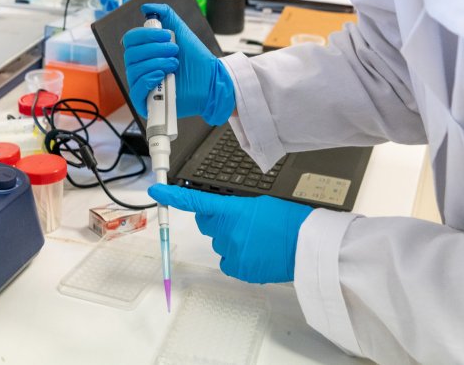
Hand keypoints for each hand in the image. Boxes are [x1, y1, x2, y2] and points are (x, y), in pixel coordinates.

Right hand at [122, 3, 234, 124]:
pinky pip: (136, 90)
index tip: (167, 35)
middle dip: (155, 49)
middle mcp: (140, 68)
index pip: (130, 40)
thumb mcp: (181, 32)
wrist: (211, 80)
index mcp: (145, 52)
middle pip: (130, 54)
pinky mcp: (147, 102)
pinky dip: (148, 80)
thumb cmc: (197, 60)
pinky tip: (163, 76)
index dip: (146, 35)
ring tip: (175, 64)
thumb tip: (146, 7)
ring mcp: (143, 85)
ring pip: (134, 70)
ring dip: (157, 63)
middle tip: (175, 50)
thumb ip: (166, 15)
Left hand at [149, 184, 312, 282]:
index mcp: (233, 210)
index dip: (173, 198)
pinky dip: (237, 259)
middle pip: (206, 225)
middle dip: (216, 222)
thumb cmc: (288, 220)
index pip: (196, 202)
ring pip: (219, 244)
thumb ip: (236, 208)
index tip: (157, 193)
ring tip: (256, 240)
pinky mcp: (239, 269)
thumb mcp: (260, 203)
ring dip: (231, 241)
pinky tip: (255, 254)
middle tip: (240, 223)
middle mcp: (227, 231)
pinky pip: (228, 263)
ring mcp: (232, 252)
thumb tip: (226, 215)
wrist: (305, 245)